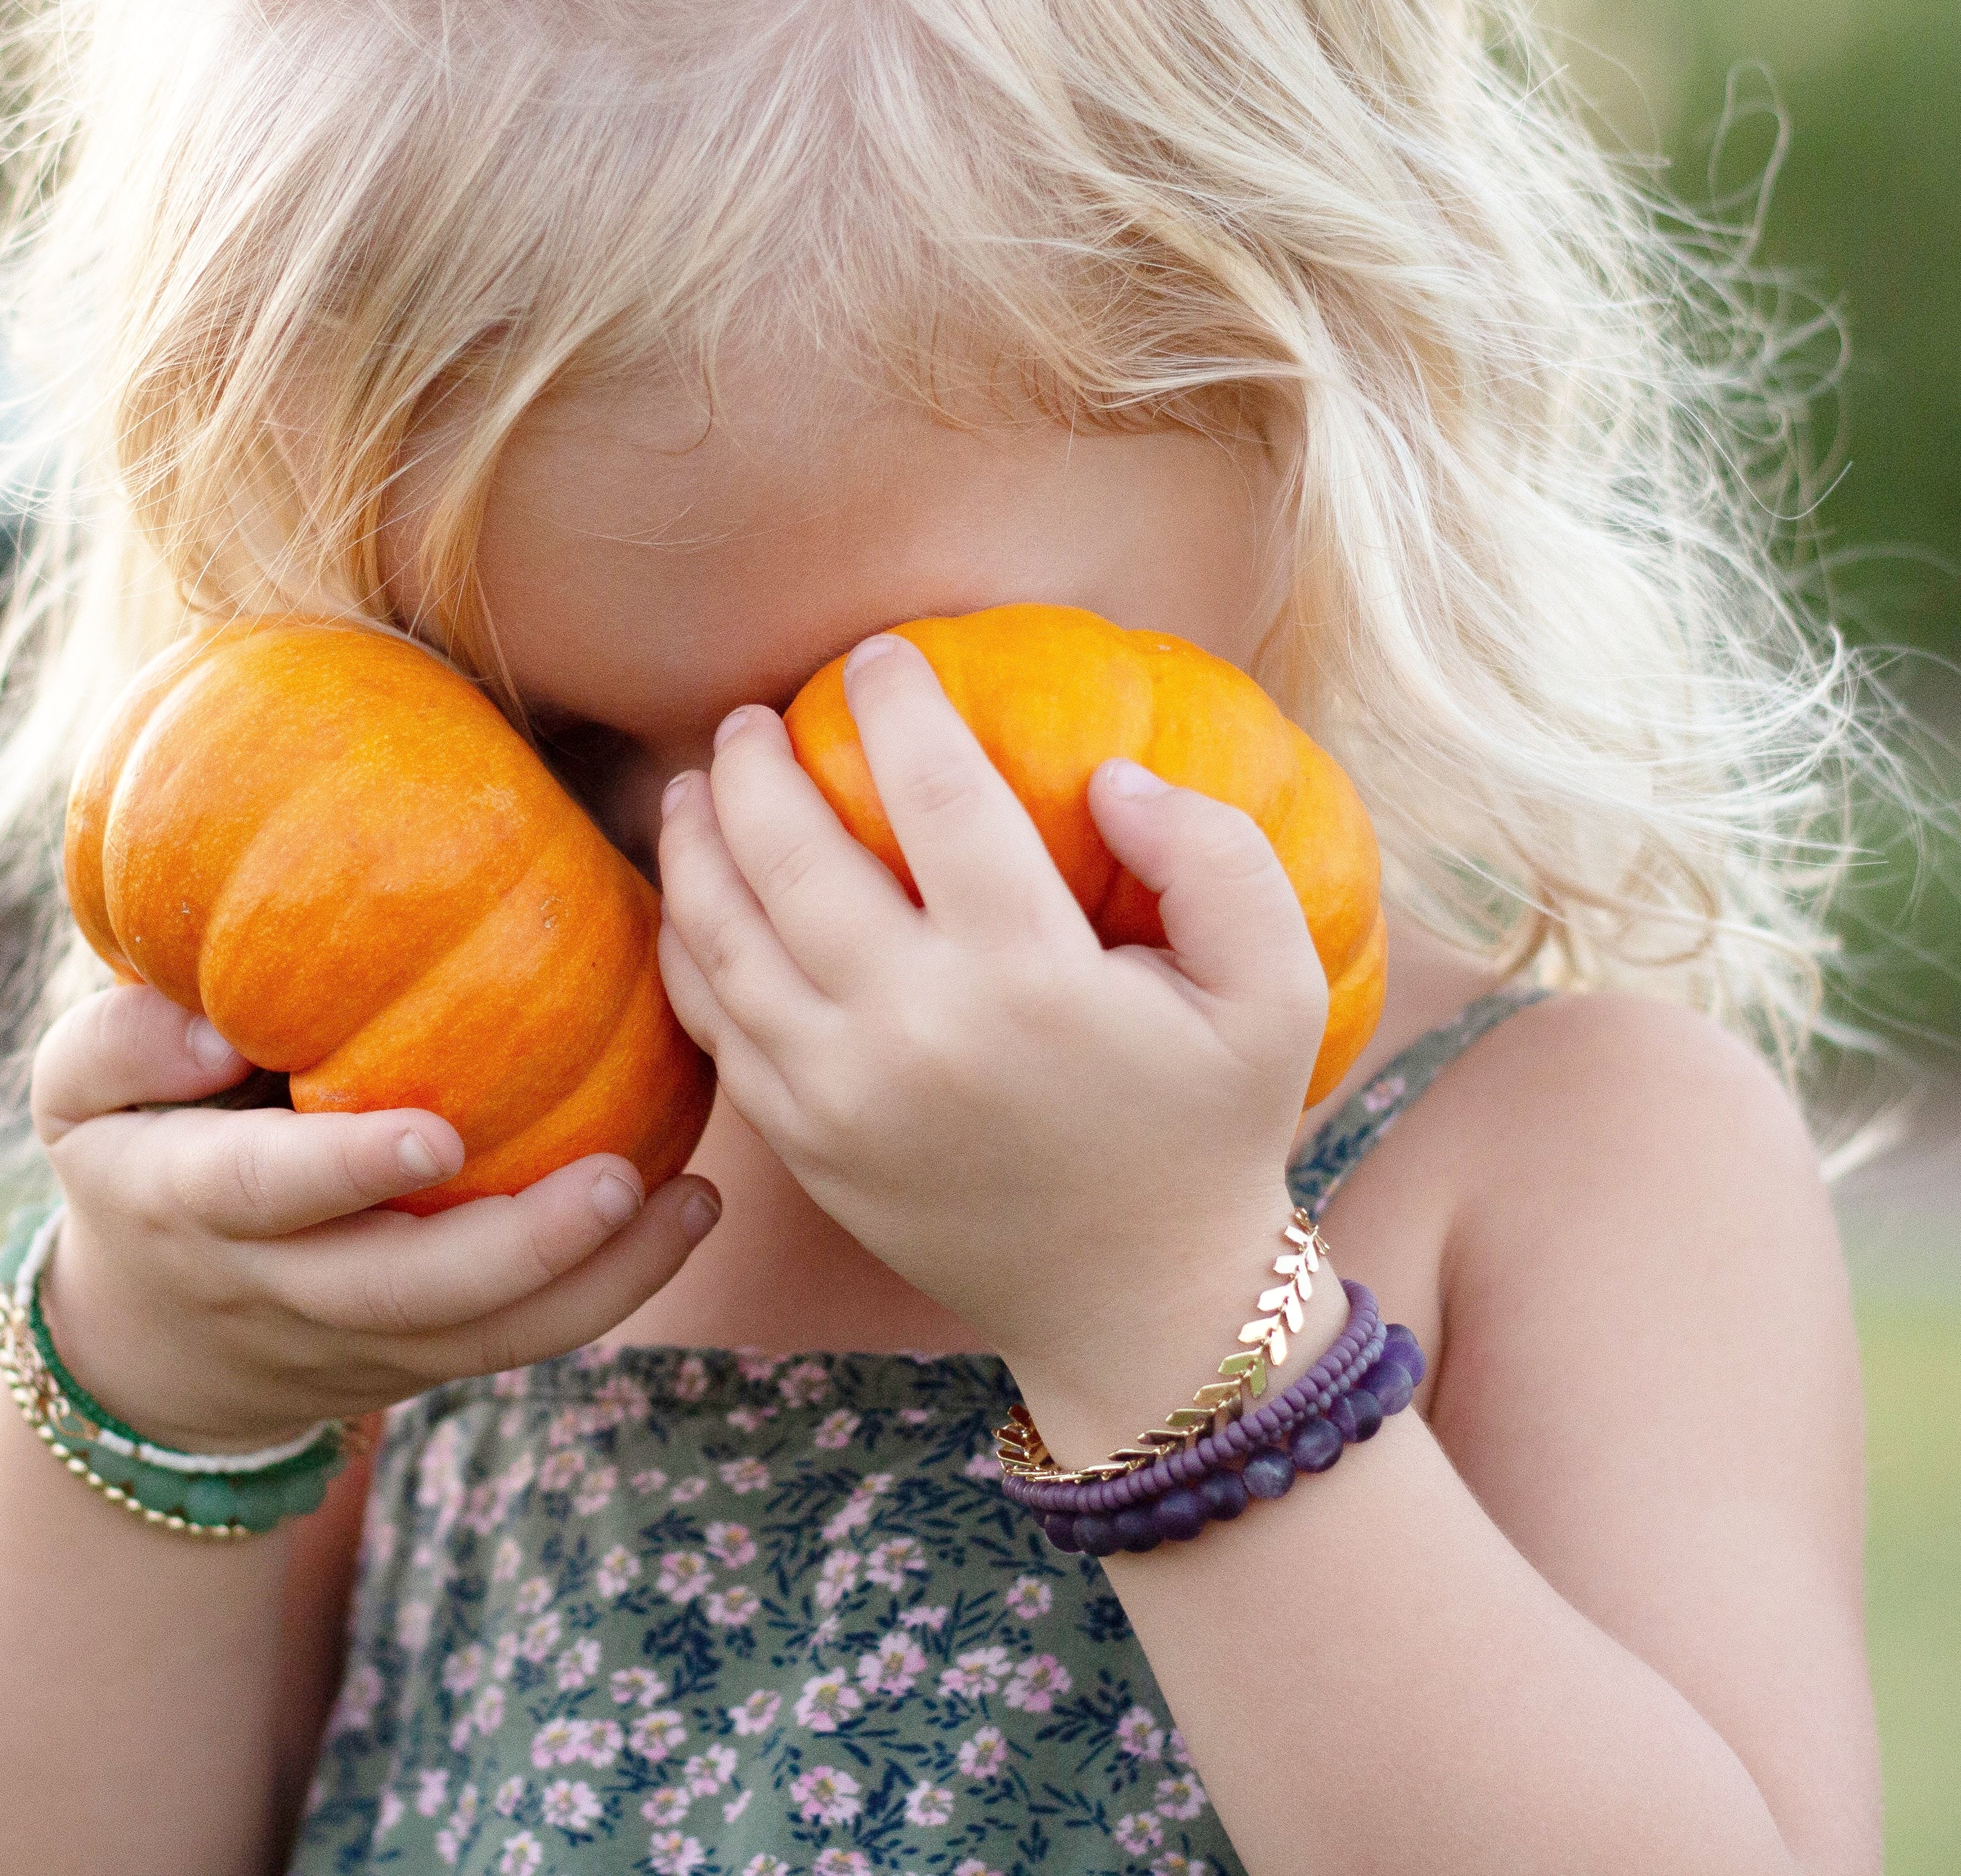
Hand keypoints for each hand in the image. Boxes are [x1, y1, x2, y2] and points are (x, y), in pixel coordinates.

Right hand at [28, 987, 720, 1451]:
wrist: (156, 1349)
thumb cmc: (134, 1161)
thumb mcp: (78, 1094)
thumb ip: (120, 1038)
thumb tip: (214, 1018)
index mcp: (191, 1204)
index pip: (265, 1192)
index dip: (345, 1171)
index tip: (434, 1133)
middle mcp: (286, 1288)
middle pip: (407, 1294)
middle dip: (517, 1247)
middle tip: (621, 1178)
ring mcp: (368, 1341)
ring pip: (489, 1339)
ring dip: (601, 1282)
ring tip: (697, 1204)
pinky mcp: (429, 1361)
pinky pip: (524, 1342)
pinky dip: (614, 1290)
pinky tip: (692, 1211)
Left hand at [655, 632, 1334, 1418]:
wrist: (1138, 1309)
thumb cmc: (1209, 1131)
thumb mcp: (1276, 994)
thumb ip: (1218, 862)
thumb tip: (1108, 777)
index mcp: (1030, 978)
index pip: (937, 793)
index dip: (897, 704)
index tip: (877, 655)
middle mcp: (913, 1030)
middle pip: (793, 853)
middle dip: (758, 762)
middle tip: (755, 713)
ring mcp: (839, 1096)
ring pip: (726, 936)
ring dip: (697, 842)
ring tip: (695, 783)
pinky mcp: (804, 1146)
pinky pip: (716, 1025)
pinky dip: (689, 947)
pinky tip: (690, 899)